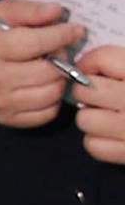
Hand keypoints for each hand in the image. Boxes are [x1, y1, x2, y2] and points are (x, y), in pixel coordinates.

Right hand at [0, 0, 84, 128]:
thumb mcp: (2, 13)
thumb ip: (30, 10)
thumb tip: (56, 12)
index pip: (37, 43)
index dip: (62, 35)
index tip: (74, 30)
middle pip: (48, 71)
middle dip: (62, 59)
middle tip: (60, 51)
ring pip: (51, 93)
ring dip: (59, 79)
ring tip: (54, 69)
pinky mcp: (7, 118)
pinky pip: (47, 113)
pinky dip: (53, 100)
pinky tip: (45, 86)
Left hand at [72, 45, 124, 165]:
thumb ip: (121, 63)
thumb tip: (84, 68)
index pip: (101, 59)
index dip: (89, 63)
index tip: (90, 70)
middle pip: (85, 90)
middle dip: (87, 91)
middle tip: (100, 96)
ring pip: (85, 119)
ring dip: (91, 118)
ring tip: (108, 116)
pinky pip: (94, 145)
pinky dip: (97, 141)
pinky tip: (112, 134)